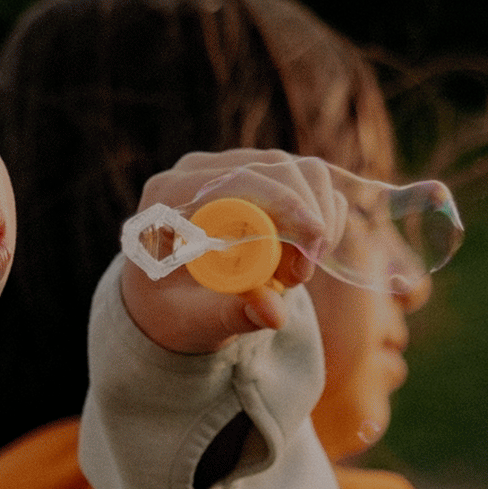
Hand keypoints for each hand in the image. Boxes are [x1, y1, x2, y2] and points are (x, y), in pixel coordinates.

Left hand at [117, 148, 323, 354]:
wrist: (166, 300)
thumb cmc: (173, 311)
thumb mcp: (194, 321)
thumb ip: (232, 315)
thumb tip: (274, 313)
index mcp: (169, 197)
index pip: (236, 180)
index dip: (283, 205)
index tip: (312, 246)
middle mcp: (196, 171)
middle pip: (273, 168)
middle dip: (304, 219)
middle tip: (301, 275)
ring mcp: (229, 167)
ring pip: (297, 170)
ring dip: (315, 219)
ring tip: (297, 271)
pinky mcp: (257, 174)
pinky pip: (306, 178)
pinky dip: (321, 214)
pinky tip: (303, 253)